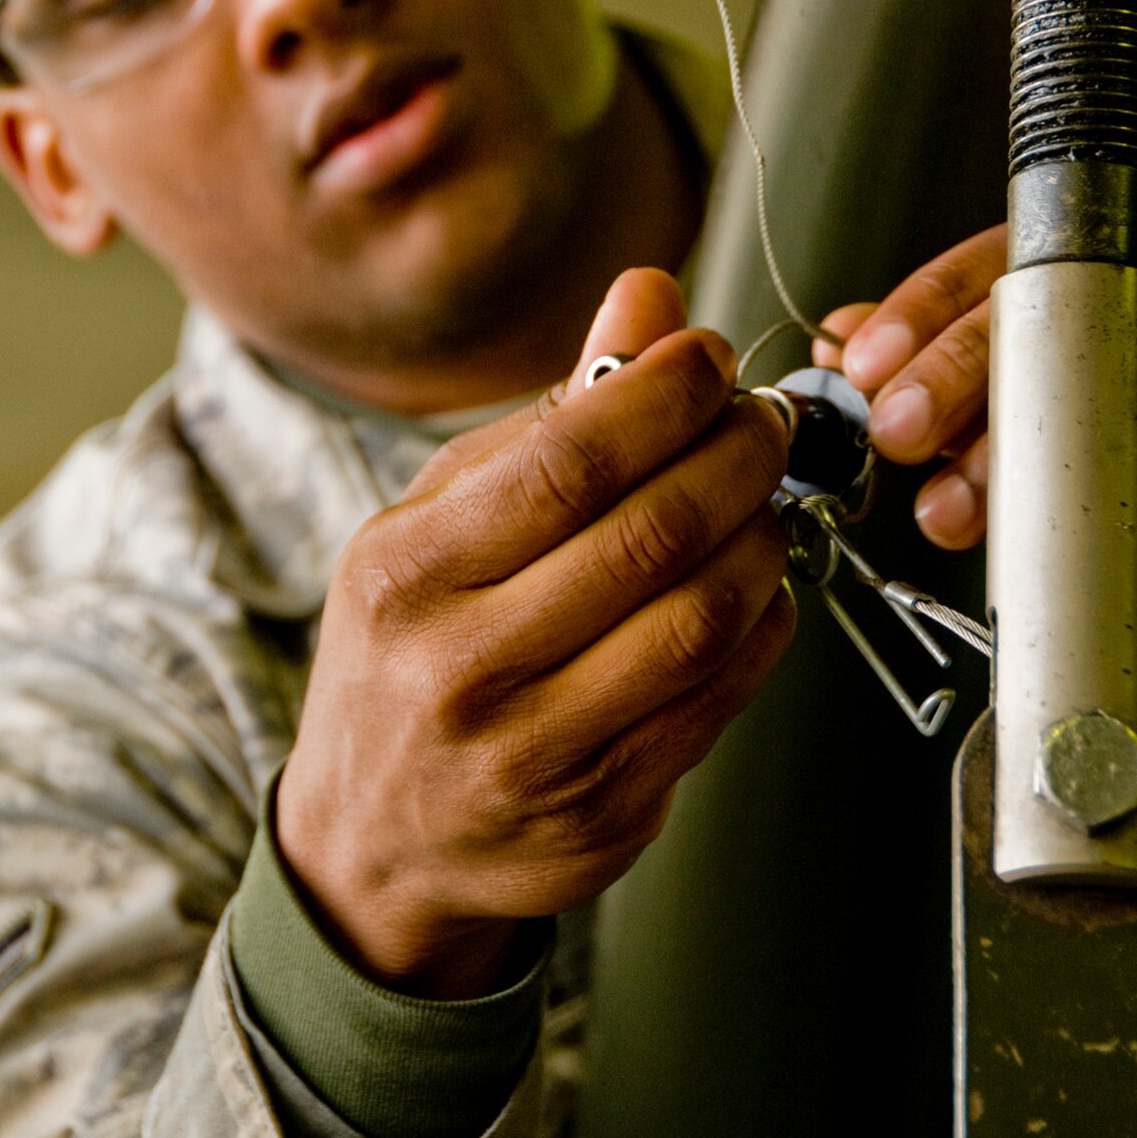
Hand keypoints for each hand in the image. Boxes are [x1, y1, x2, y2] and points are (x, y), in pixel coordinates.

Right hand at [277, 268, 792, 999]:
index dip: (665, 396)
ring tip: (765, 499)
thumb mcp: (438, 521)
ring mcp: (532, 756)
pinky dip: (761, 626)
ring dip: (762, 539)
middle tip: (763, 421)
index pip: (567, 464)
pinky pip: (715, 701)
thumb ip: (551, 414)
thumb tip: (649, 294)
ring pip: (698, 622)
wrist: (371, 843)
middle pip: (649, 537)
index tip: (710, 357)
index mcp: (406, 574)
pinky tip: (756, 586)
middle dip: (736, 456)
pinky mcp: (598, 818)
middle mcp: (461, 668)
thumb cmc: (409, 649)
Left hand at [812, 224, 1136, 661]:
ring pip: (1121, 409)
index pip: (995, 268)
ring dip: (1030, 473)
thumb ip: (932, 340)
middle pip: (1051, 329)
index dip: (921, 316)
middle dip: (959, 384)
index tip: (868, 367)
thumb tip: (840, 342)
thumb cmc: (1098, 366)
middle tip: (898, 434)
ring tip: (956, 515)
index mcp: (1091, 261)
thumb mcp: (1015, 342)